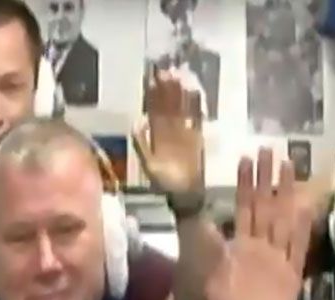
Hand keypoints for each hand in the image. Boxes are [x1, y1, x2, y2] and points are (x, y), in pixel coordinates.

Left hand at [132, 71, 204, 215]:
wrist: (185, 194)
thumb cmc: (164, 182)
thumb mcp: (148, 163)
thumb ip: (142, 144)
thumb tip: (136, 123)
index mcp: (156, 136)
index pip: (154, 112)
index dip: (154, 96)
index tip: (152, 79)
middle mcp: (169, 131)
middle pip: (168, 107)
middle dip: (168, 90)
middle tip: (167, 70)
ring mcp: (184, 133)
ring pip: (182, 110)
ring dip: (181, 94)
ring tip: (181, 76)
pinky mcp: (197, 138)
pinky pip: (197, 119)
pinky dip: (197, 107)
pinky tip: (197, 92)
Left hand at [207, 149, 315, 299]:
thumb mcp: (205, 272)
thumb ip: (204, 242)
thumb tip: (195, 213)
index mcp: (240, 248)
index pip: (244, 208)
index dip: (245, 184)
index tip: (247, 158)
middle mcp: (260, 250)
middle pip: (266, 208)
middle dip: (267, 179)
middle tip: (271, 149)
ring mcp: (278, 262)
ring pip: (283, 221)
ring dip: (286, 194)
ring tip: (289, 165)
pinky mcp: (292, 278)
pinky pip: (297, 249)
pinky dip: (301, 229)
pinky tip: (306, 207)